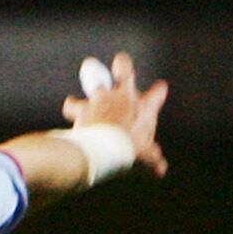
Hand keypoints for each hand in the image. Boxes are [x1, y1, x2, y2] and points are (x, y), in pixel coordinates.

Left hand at [63, 52, 169, 178]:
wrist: (108, 148)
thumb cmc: (131, 150)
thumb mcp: (146, 155)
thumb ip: (152, 158)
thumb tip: (161, 169)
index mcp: (145, 107)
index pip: (158, 93)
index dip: (158, 92)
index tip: (159, 90)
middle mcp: (124, 96)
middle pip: (125, 67)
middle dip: (122, 64)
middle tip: (119, 65)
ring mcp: (103, 98)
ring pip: (96, 82)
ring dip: (93, 87)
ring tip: (86, 99)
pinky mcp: (84, 106)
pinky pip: (73, 104)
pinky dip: (72, 107)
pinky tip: (71, 111)